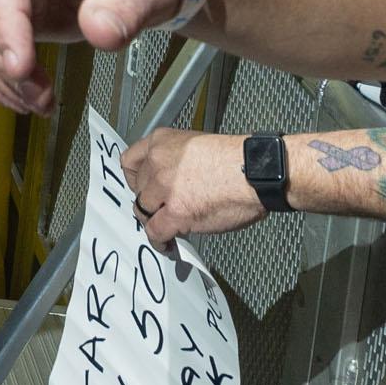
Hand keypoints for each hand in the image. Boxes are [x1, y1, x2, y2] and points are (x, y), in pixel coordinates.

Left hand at [121, 126, 266, 245]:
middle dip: (150, 202)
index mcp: (162, 141)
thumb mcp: (197, 146)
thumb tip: (174, 181)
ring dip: (154, 221)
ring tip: (164, 227)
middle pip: (138, 189)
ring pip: (144, 210)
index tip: (142, 189)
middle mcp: (157, 162)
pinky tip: (166, 243)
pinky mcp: (176, 212)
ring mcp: (164, 187)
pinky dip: (159, 240)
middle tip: (162, 209)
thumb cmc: (238, 159)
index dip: (136, 180)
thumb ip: (177, 161)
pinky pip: (155, 231)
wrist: (255, 171)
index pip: (130, 162)